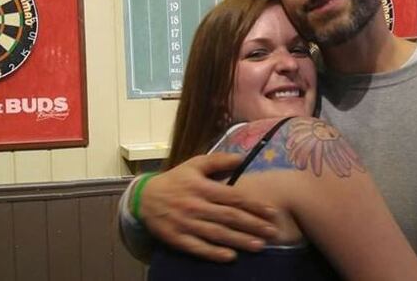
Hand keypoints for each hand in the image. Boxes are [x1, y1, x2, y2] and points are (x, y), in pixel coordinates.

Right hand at [139, 152, 278, 261]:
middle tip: (272, 232)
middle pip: (229, 217)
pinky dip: (214, 253)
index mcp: (202, 187)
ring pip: (217, 234)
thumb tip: (242, 158)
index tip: (272, 212)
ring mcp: (186, 224)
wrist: (144, 197)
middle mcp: (196, 206)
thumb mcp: (195, 164)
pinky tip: (230, 257)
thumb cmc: (176, 179)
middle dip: (253, 225)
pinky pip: (198, 247)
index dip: (254, 205)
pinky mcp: (177, 238)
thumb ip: (218, 160)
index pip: (233, 197)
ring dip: (239, 240)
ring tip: (259, 246)